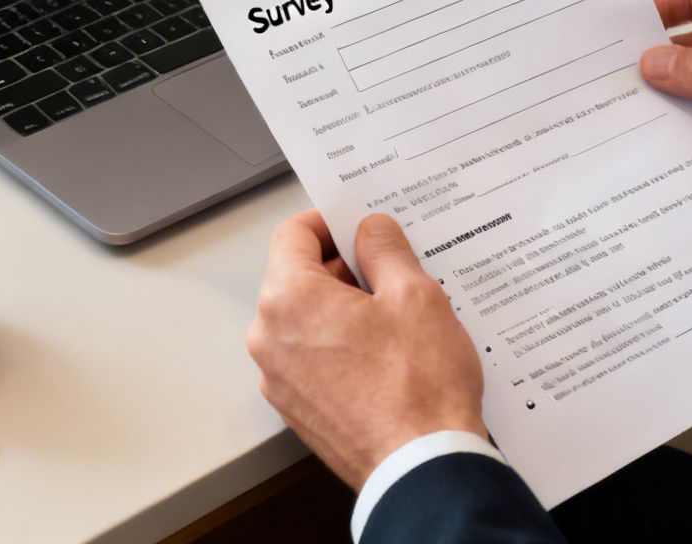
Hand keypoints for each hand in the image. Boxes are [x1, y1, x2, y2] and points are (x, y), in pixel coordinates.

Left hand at [246, 210, 485, 488]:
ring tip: (398, 317)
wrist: (421, 469)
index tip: (359, 226)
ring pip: (306, 321)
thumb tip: (371, 229)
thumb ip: (385, 249)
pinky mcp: (299, 411)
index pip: (292, 234)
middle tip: (392, 270)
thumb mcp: (414, 294)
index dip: (329, 221)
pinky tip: (388, 354)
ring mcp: (280, 380)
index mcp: (288, 300)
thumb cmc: (418, 385)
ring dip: (344, 309)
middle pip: (297, 278)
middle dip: (343, 268)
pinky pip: (313, 359)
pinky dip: (342, 346)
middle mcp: (270, 339)